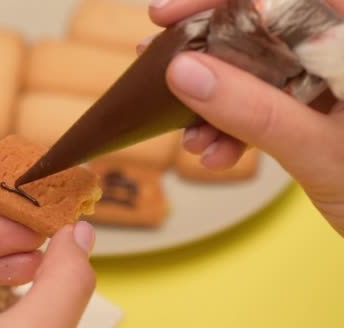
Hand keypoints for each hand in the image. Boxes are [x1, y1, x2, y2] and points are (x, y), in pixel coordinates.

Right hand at [140, 0, 343, 235]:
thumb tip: (183, 71)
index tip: (169, 15)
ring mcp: (332, 81)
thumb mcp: (320, 152)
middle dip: (208, 55)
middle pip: (264, 30)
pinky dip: (235, 126)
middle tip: (161, 60)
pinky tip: (216, 153)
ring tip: (189, 137)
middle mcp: (343, 53)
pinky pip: (266, 102)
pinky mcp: (319, 107)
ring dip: (216, 103)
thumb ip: (253, 110)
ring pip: (259, 70)